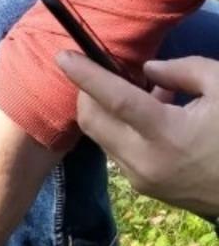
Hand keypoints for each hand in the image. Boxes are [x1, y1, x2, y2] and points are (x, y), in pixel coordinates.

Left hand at [57, 51, 218, 217]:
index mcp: (166, 134)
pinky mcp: (145, 188)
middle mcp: (144, 161)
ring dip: (107, 111)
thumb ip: (184, 71)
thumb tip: (149, 69)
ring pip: (102, 138)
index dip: (85, 76)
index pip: (113, 99)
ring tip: (144, 92)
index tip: (62, 57)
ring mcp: (142, 179)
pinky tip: (153, 115)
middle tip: (102, 71)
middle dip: (87, 93)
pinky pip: (118, 152)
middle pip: (93, 121)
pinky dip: (122, 129)